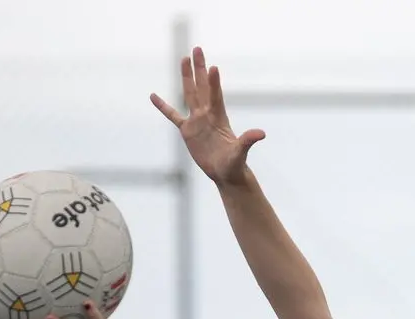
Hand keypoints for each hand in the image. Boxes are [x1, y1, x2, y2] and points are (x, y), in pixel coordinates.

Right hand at [150, 46, 265, 186]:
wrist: (226, 173)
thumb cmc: (235, 163)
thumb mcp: (241, 152)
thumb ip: (248, 141)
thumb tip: (261, 134)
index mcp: (219, 117)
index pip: (215, 96)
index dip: (214, 83)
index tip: (214, 67)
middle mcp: (207, 114)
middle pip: (202, 86)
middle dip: (200, 68)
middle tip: (197, 48)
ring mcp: (197, 120)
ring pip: (190, 93)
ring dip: (187, 77)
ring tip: (184, 59)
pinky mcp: (187, 131)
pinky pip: (173, 115)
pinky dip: (163, 107)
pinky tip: (153, 96)